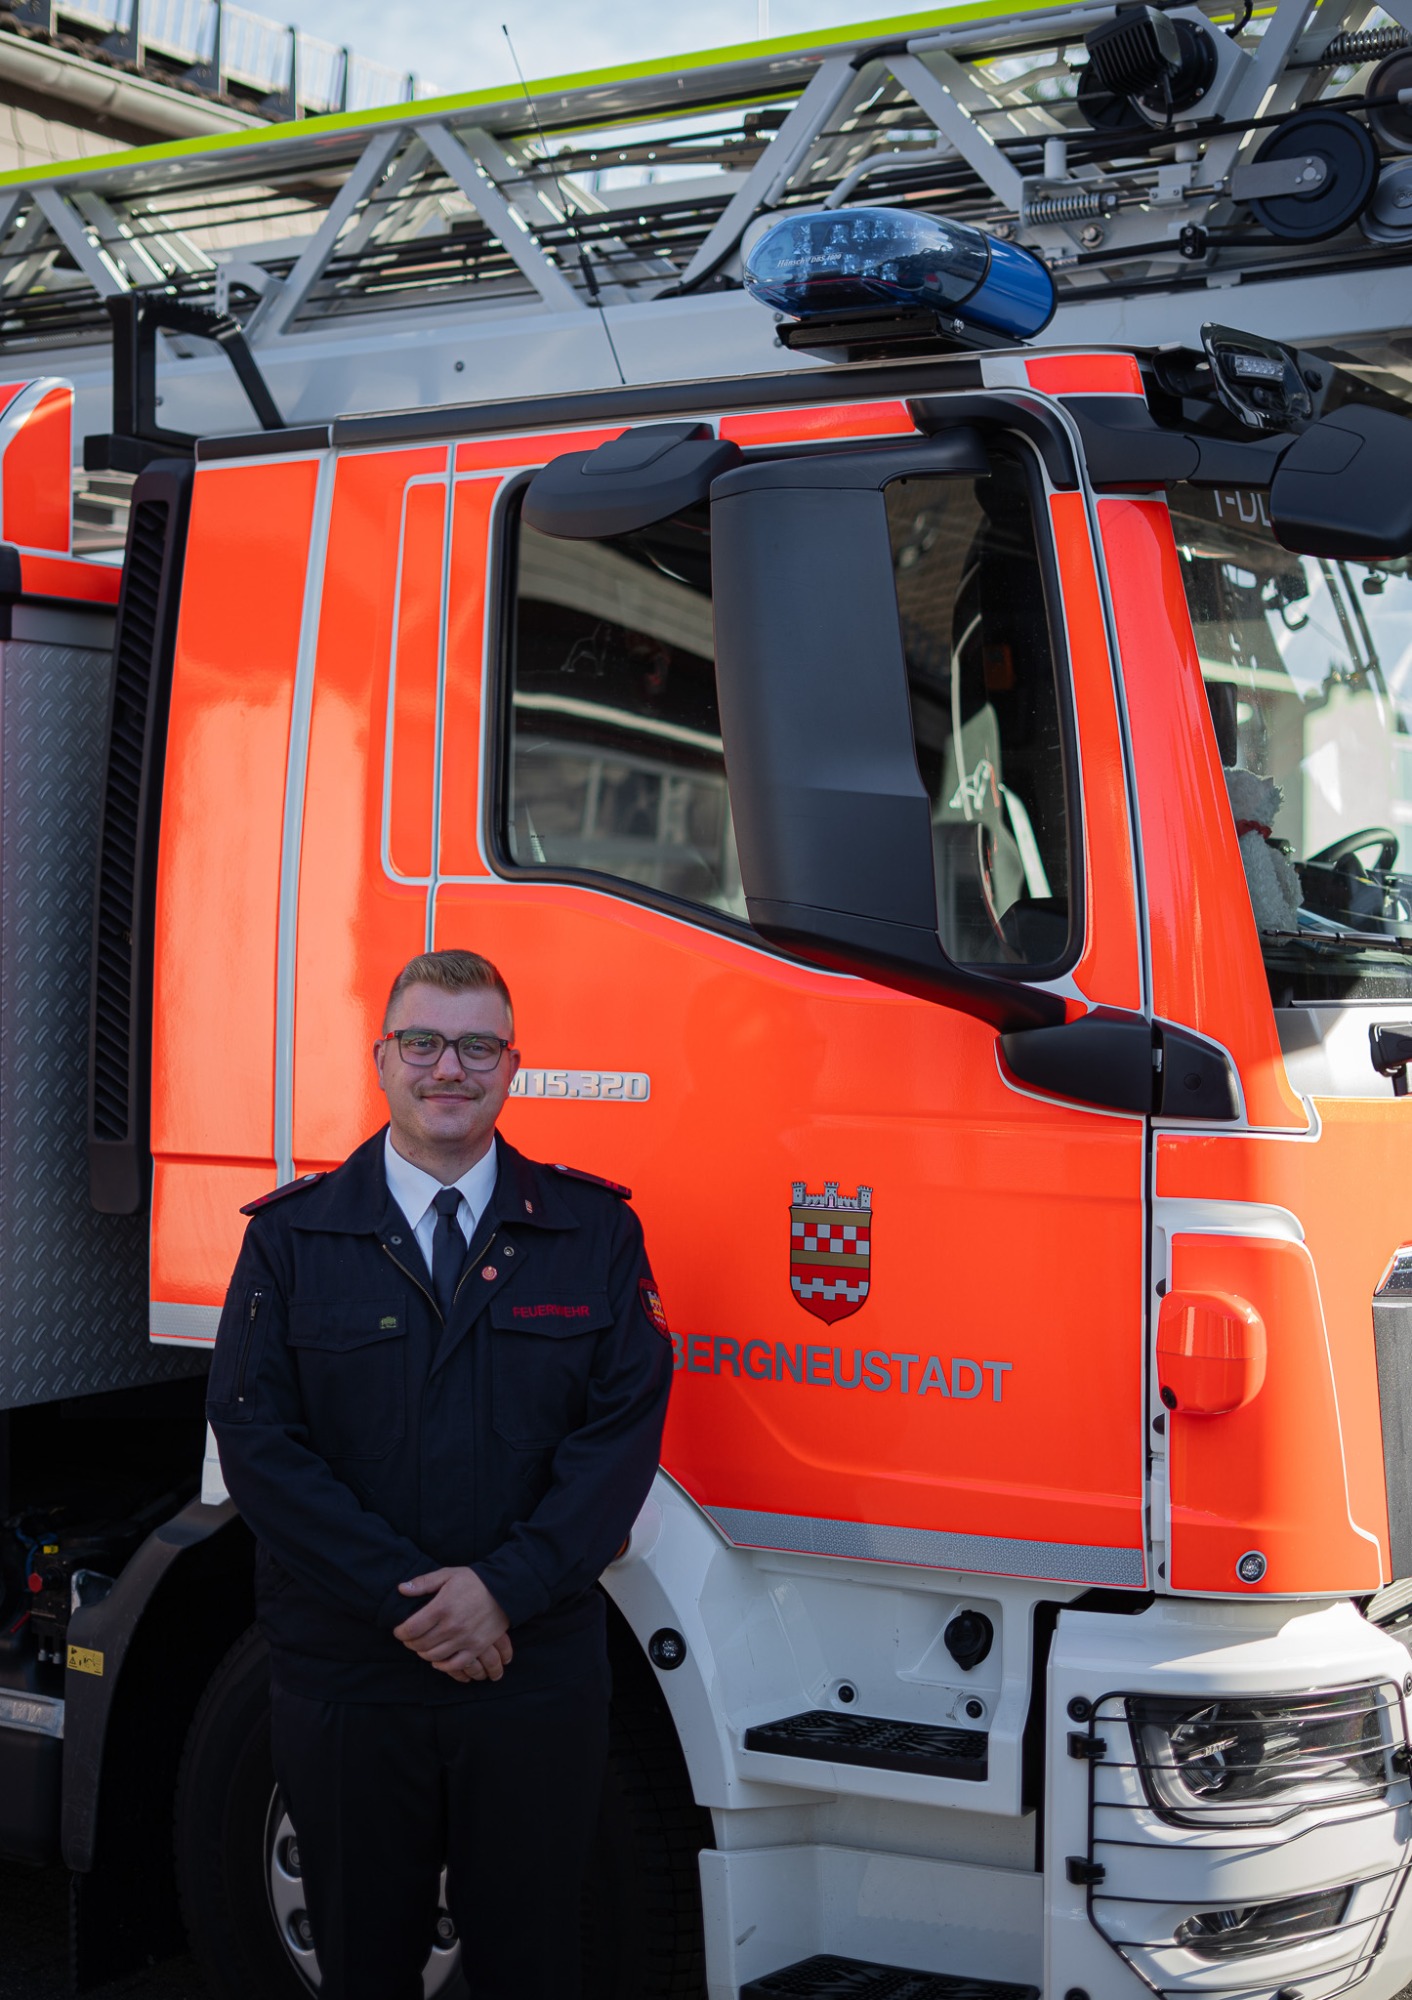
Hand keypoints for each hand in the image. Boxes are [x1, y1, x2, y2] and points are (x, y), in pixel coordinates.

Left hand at [394, 1568, 511, 1682]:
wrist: (504, 1589)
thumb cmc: (473, 1581)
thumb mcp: (448, 1574)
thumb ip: (423, 1582)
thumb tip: (401, 1589)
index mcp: (442, 1607)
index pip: (411, 1628)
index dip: (400, 1632)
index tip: (399, 1630)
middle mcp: (452, 1625)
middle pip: (420, 1644)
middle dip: (410, 1643)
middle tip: (409, 1638)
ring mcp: (465, 1639)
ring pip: (434, 1656)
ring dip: (423, 1653)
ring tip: (422, 1646)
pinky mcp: (477, 1647)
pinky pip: (455, 1665)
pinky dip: (442, 1665)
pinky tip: (437, 1659)